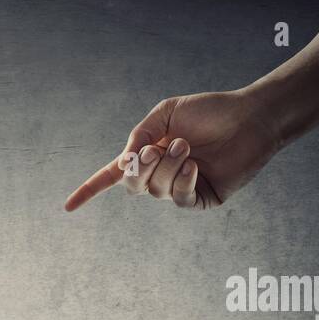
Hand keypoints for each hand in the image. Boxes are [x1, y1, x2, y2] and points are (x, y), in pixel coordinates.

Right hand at [64, 89, 282, 211]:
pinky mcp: (200, 200)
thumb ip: (140, 133)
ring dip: (167, 166)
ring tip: (187, 146)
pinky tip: (194, 165)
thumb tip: (125, 160)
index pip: (113, 177)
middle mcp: (160, 175)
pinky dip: (182, 180)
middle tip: (157, 147)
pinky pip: (179, 198)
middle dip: (139, 168)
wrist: (250, 118)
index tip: (68, 207)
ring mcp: (179, 189)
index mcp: (148, 155)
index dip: (89, 191)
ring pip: (155, 190)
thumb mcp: (166, 113)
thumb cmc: (210, 111)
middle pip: (132, 186)